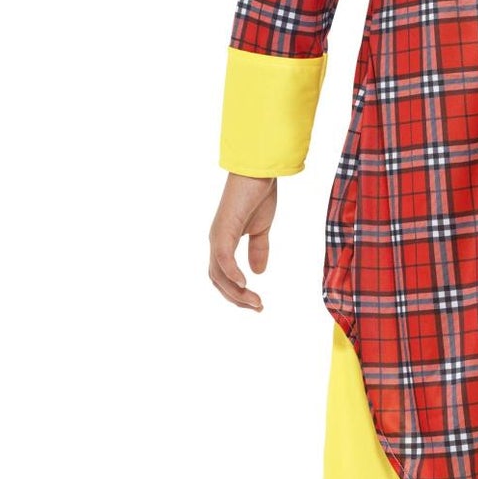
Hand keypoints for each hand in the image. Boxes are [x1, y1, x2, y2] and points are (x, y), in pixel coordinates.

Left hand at [208, 173, 276, 311]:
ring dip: (237, 292)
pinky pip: (222, 258)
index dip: (237, 292)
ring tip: (256, 302)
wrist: (259, 170)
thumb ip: (259, 249)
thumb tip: (258, 273)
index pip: (223, 276)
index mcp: (223, 241)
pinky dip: (232, 273)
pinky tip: (246, 283)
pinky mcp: (223, 229)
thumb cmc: (258, 193)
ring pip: (219, 274)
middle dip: (236, 298)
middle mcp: (216, 241)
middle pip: (218, 280)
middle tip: (258, 308)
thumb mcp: (261, 227)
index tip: (257, 304)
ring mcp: (217, 236)